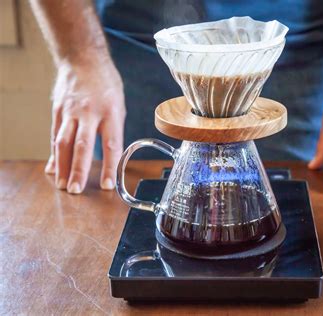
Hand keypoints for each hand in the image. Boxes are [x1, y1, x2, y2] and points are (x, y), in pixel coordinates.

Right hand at [44, 58, 125, 193]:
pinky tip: (53, 168)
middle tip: (75, 190)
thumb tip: (110, 154)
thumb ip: (113, 128)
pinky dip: (54, 154)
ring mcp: (70, 111)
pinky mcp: (57, 110)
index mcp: (111, 112)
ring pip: (64, 143)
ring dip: (62, 166)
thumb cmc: (105, 82)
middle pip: (82, 146)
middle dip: (78, 170)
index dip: (108, 166)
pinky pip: (55, 135)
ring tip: (62, 185)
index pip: (110, 144)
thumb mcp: (118, 104)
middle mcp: (89, 113)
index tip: (106, 185)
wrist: (82, 58)